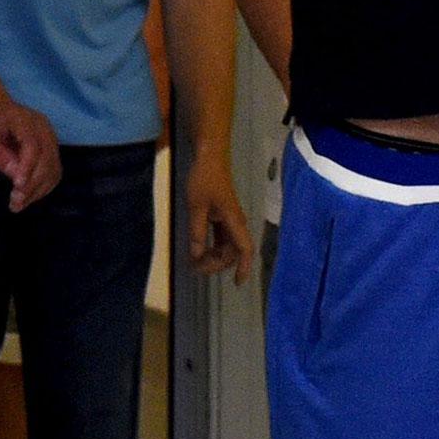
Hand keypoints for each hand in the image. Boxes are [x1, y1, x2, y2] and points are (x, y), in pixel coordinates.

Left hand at [0, 99, 61, 211]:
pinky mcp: (50, 149)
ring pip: (53, 167)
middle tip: (15, 204)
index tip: (17, 187)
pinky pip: (53, 171)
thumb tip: (14, 174)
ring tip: (19, 205)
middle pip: (47, 158)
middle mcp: (42, 127)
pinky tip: (28, 197)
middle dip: (33, 183)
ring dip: (39, 189)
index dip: (28, 167)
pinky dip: (43, 187)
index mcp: (23, 119)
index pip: (32, 144)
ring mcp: (49, 138)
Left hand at [184, 151, 252, 283]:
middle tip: (194, 267)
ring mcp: (229, 219)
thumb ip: (197, 231)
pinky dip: (211, 246)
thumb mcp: (196, 206)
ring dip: (213, 256)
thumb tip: (197, 255)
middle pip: (232, 251)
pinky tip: (199, 250)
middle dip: (216, 264)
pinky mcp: (222, 215)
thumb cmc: (203, 178)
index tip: (238, 282)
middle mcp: (235, 222)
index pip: (245, 248)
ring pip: (226, 246)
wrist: (209, 156)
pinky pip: (221, 237)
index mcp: (233, 219)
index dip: (244, 266)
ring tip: (194, 262)